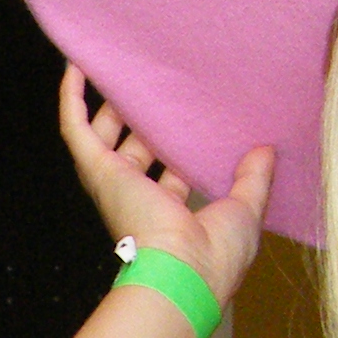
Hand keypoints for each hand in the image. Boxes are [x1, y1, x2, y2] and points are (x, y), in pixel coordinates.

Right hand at [56, 65, 267, 302]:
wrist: (184, 271)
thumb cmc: (216, 254)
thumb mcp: (246, 210)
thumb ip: (254, 179)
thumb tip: (266, 151)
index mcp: (171, 213)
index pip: (171, 174)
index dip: (180, 147)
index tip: (194, 118)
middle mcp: (138, 197)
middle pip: (133, 150)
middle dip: (141, 122)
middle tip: (158, 88)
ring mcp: (115, 183)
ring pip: (102, 136)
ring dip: (106, 106)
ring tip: (119, 69)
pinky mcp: (100, 171)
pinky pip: (75, 128)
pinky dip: (71, 99)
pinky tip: (75, 67)